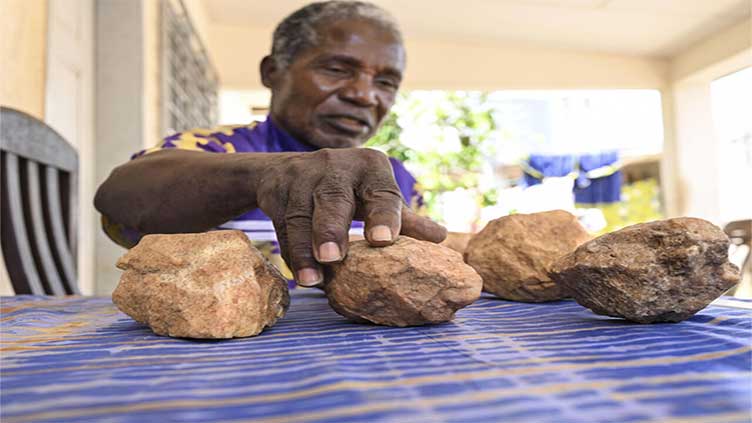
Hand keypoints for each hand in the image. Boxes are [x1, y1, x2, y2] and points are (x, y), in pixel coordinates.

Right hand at [256, 148, 446, 286]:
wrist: (286, 170)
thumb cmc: (347, 188)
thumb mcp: (374, 195)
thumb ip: (404, 219)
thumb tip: (441, 238)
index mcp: (370, 166)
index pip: (381, 192)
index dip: (384, 216)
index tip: (384, 241)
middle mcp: (336, 166)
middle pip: (334, 199)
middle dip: (332, 228)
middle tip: (333, 257)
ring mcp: (302, 176)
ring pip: (302, 215)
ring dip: (305, 249)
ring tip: (313, 281)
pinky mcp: (277, 191)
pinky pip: (283, 225)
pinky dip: (292, 253)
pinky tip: (300, 276)